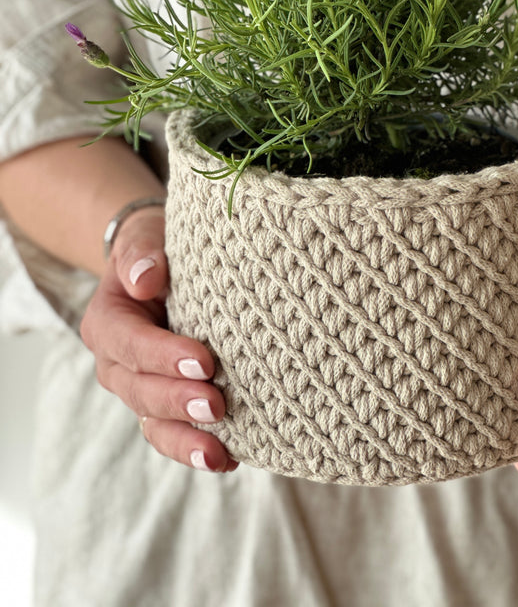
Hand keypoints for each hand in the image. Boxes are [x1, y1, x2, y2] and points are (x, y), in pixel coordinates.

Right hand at [80, 205, 237, 472]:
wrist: (163, 267)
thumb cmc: (157, 249)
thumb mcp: (145, 238)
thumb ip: (141, 254)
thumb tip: (146, 278)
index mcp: (108, 322)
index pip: (130, 343)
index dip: (163, 356)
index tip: (204, 361)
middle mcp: (118, 364)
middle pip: (141, 390)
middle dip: (178, 401)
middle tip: (217, 404)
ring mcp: (141, 389)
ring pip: (155, 424)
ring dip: (186, 440)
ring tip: (219, 454)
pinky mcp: (167, 405)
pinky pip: (175, 434)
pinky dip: (197, 449)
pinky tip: (231, 457)